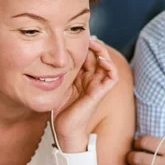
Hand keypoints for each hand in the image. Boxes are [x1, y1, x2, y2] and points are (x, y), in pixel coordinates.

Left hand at [53, 37, 117, 151]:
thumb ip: (59, 71)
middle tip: (85, 35)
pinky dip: (110, 66)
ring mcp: (97, 86)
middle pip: (97, 56)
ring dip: (102, 51)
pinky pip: (112, 77)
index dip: (84, 45)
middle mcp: (92, 80)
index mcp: (82, 77)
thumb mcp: (57, 84)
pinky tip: (101, 58)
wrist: (64, 129)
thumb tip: (51, 56)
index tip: (74, 36)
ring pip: (107, 63)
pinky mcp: (100, 93)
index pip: (87, 56)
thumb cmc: (60, 110)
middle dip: (92, 44)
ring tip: (93, 42)